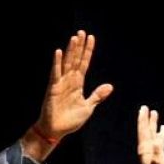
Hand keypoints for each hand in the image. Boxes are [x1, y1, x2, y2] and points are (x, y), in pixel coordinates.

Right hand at [23, 30, 113, 160]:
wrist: (56, 131)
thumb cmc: (70, 120)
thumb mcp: (88, 107)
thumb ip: (97, 96)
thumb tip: (110, 86)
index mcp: (78, 84)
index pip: (84, 63)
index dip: (88, 51)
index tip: (91, 38)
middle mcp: (69, 81)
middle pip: (75, 59)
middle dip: (79, 46)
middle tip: (82, 32)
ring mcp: (61, 83)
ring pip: (66, 63)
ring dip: (70, 50)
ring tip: (74, 38)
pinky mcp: (53, 88)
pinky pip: (55, 73)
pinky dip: (56, 63)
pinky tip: (58, 52)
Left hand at [137, 105, 163, 163]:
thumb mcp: (156, 163)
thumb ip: (157, 151)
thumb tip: (158, 139)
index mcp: (145, 147)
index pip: (143, 130)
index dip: (143, 119)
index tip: (143, 109)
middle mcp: (147, 146)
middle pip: (146, 129)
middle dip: (145, 118)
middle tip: (145, 107)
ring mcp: (152, 150)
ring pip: (152, 133)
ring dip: (153, 123)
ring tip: (155, 113)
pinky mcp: (157, 154)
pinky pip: (159, 140)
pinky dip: (160, 133)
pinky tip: (163, 129)